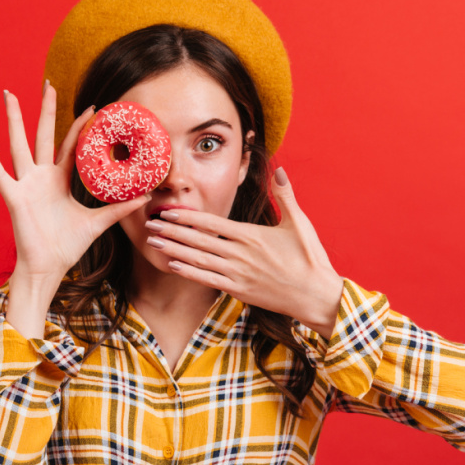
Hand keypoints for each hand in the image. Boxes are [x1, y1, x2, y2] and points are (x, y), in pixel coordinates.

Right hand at [0, 86, 149, 289]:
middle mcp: (41, 177)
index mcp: (59, 180)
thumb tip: (145, 196)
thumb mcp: (97, 223)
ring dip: (14, 120)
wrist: (47, 267)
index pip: (71, 145)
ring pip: (19, 145)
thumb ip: (119, 209)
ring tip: (9, 95)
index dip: (80, 127)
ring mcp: (26, 185)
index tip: (91, 107)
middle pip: (43, 135)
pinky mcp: (14, 197)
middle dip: (45, 110)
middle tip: (47, 83)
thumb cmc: (66, 246)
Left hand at [145, 168, 344, 336]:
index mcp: (251, 235)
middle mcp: (240, 254)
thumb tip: (279, 169)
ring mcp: (237, 274)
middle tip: (149, 223)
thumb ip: (286, 195)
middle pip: (197, 240)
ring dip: (173, 250)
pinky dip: (187, 272)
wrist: (315, 295)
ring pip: (197, 260)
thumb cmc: (309, 258)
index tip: (167, 210)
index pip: (211, 223)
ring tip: (153, 242)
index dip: (186, 217)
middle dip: (171, 231)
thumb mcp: (299, 223)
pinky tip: (171, 265)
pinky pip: (207, 280)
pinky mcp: (238, 290)